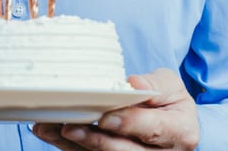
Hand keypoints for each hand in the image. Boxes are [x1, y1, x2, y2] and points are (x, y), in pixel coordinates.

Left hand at [32, 69, 199, 150]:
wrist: (172, 123)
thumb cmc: (168, 100)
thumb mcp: (170, 85)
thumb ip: (154, 84)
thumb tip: (133, 84)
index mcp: (180, 132)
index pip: (153, 129)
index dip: (128, 123)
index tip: (105, 117)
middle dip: (95, 140)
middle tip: (68, 126)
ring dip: (74, 145)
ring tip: (48, 130)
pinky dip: (69, 147)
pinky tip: (49, 133)